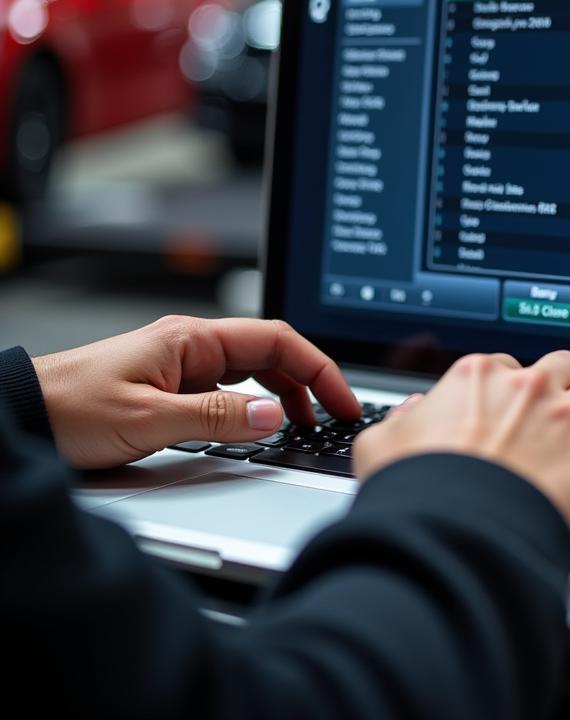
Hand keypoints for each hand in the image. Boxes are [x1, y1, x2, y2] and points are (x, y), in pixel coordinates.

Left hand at [31, 315, 359, 468]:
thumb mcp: (148, 421)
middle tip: (335, 414)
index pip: (276, 340)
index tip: (341, 398)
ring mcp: (183, 365)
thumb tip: (272, 416)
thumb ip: (216, 418)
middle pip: (271, 353)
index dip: (318, 367)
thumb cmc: (69, 408)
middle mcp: (192, 346)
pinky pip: (229, 389)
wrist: (19, 415)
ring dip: (285, 393)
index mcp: (192, 340)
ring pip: (253, 371)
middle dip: (310, 380)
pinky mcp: (173, 387)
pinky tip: (261, 426)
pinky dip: (255, 405)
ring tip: (306, 422)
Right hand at [354, 351, 569, 542]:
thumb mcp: (383, 445)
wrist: (452, 531)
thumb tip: (417, 410)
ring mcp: (569, 415)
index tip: (522, 409)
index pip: (510, 366)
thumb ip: (402, 420)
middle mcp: (528, 385)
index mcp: (478, 376)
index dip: (518, 389)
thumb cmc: (417, 492)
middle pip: (566, 365)